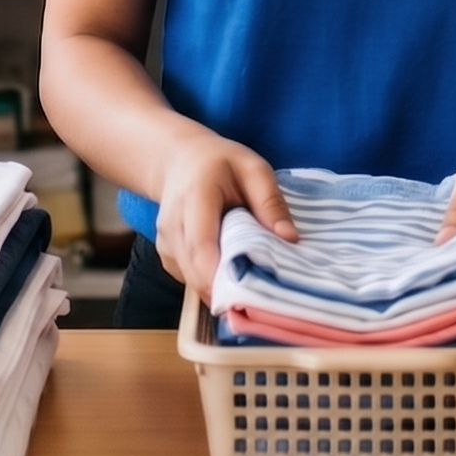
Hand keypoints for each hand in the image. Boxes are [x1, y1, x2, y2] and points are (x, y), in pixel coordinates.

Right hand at [153, 127, 297, 296]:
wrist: (178, 161)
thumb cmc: (220, 164)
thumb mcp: (253, 169)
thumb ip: (270, 202)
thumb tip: (290, 239)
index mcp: (195, 196)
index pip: (201, 245)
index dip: (221, 276)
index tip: (251, 294)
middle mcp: (172, 223)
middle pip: (196, 272)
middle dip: (230, 289)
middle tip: (263, 292)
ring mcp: (165, 243)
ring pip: (194, 281)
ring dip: (222, 286)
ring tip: (248, 273)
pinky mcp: (167, 256)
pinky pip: (191, 280)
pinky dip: (212, 281)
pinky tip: (227, 264)